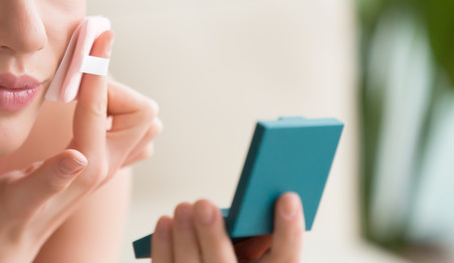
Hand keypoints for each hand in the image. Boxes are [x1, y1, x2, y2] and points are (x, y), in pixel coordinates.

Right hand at [0, 31, 161, 262]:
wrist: (7, 242)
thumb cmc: (3, 220)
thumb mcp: (16, 199)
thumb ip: (48, 178)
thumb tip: (77, 157)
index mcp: (87, 167)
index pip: (100, 106)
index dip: (96, 68)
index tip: (95, 36)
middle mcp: (105, 165)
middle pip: (141, 111)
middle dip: (112, 84)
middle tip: (77, 72)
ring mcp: (105, 165)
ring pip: (137, 119)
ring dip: (114, 94)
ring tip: (78, 85)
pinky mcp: (98, 163)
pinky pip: (125, 129)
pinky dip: (111, 106)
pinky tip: (82, 103)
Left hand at [151, 193, 304, 262]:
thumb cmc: (236, 258)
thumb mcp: (256, 252)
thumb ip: (257, 233)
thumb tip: (252, 196)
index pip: (287, 259)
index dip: (290, 231)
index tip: (287, 197)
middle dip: (212, 235)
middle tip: (203, 203)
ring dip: (184, 236)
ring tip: (183, 207)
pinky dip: (164, 245)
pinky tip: (166, 221)